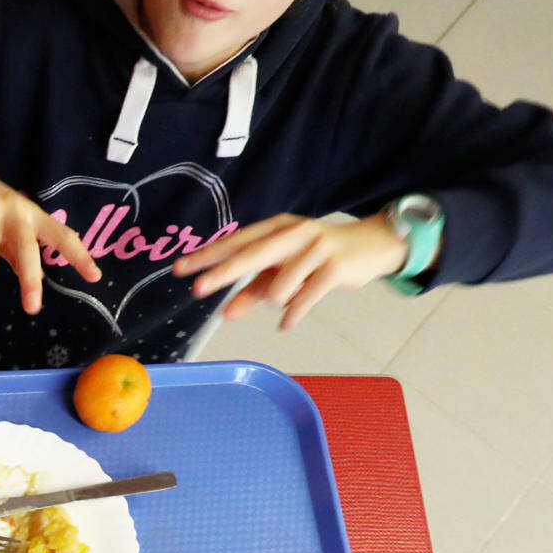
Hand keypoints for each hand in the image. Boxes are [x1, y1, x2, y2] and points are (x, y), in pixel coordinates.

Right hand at [0, 148, 101, 315]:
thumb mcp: (8, 226)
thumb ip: (21, 252)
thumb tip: (39, 278)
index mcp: (31, 215)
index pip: (62, 236)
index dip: (79, 256)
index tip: (95, 277)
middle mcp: (14, 210)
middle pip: (27, 251)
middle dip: (31, 282)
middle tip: (32, 309)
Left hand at [173, 212, 408, 329]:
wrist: (372, 245)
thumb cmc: (318, 257)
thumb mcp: (284, 270)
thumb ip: (254, 290)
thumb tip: (224, 315)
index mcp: (277, 228)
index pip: (236, 242)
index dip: (208, 256)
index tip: (180, 269)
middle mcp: (294, 233)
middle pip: (251, 255)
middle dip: (222, 273)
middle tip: (197, 290)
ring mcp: (316, 249)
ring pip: (278, 287)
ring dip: (277, 301)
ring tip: (290, 297)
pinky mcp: (334, 268)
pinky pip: (302, 300)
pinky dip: (291, 316)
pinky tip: (286, 324)